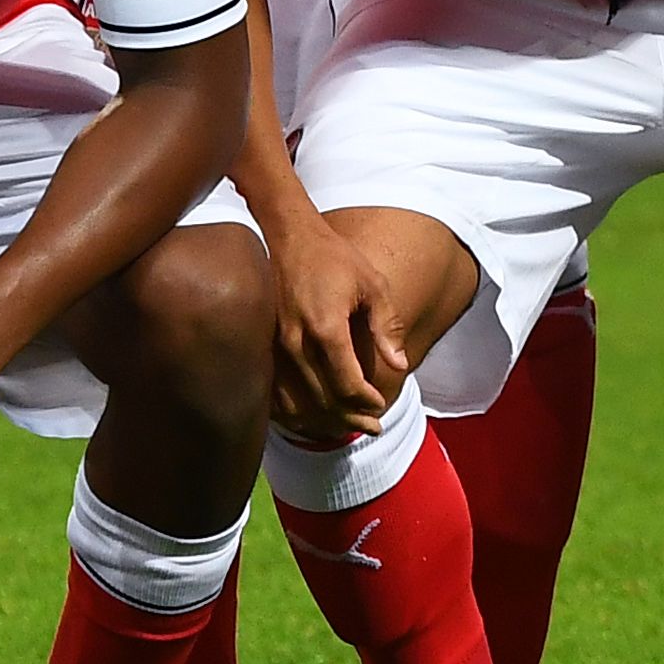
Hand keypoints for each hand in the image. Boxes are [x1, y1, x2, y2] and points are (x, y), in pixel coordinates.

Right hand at [265, 209, 421, 446]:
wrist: (290, 237)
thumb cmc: (335, 258)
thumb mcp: (373, 285)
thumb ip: (387, 326)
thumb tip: (399, 365)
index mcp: (326, 328)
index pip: (347, 385)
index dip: (367, 402)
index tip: (381, 405)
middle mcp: (296, 343)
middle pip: (324, 400)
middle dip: (351, 418)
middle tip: (373, 426)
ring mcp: (275, 348)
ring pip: (298, 403)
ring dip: (325, 420)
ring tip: (348, 425)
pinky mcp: (264, 347)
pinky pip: (277, 394)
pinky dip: (296, 411)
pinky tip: (313, 415)